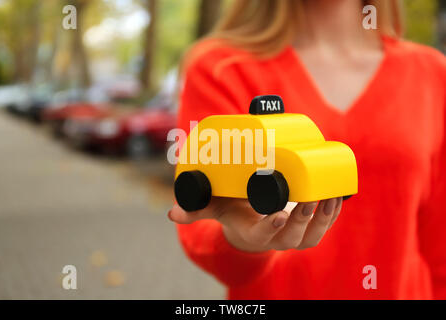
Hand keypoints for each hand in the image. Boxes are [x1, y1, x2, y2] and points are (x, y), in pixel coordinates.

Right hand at [168, 196, 342, 252]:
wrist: (255, 221)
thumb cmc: (237, 211)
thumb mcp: (219, 209)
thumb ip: (198, 209)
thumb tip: (171, 213)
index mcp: (255, 235)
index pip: (264, 235)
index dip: (272, 226)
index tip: (278, 212)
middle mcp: (278, 239)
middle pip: (294, 235)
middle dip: (303, 218)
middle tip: (309, 197)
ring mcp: (296, 236)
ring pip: (314, 232)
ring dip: (324, 214)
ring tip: (328, 193)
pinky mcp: (310, 228)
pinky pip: (325, 223)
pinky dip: (333, 209)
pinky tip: (336, 192)